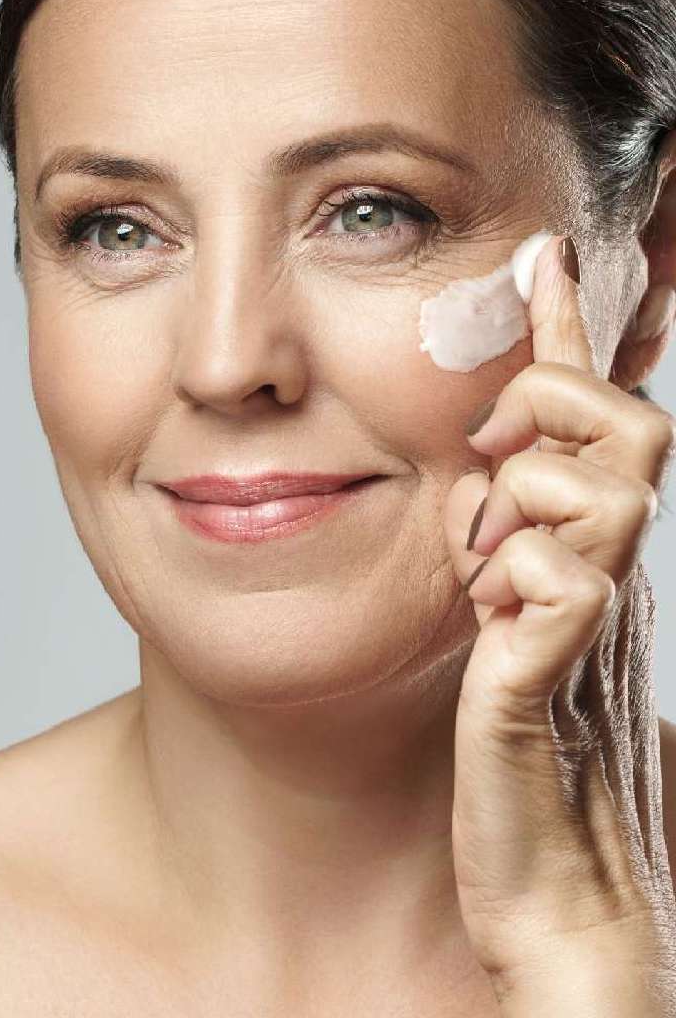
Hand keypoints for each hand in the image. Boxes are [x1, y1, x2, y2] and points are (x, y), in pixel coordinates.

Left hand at [442, 233, 675, 1006]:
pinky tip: (491, 625)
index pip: (595, 414)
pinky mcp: (557, 665)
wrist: (551, 866)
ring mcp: (595, 609)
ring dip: (523, 514)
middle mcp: (610, 561)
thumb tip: (486, 469)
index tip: (546, 254)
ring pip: (594, 488)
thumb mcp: (507, 603)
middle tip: (495, 464)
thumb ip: (509, 532)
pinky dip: (511, 586)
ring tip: (489, 571)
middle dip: (557, 416)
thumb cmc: (519, 733)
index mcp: (589, 540)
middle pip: (634, 424)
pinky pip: (556, 579)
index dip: (571, 329)